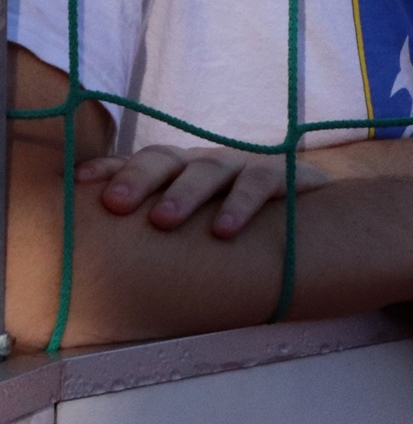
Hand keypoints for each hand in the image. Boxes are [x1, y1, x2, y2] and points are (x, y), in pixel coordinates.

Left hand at [77, 145, 328, 238]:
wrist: (322, 220)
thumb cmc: (241, 231)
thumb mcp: (200, 227)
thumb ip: (161, 236)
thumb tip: (97, 265)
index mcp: (183, 172)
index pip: (142, 161)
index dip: (112, 168)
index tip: (78, 184)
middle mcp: (209, 164)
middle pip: (168, 158)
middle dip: (139, 177)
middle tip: (116, 205)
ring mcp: (245, 166)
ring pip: (209, 168)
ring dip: (185, 192)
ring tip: (163, 221)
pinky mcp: (284, 174)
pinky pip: (260, 182)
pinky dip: (240, 203)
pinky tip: (223, 229)